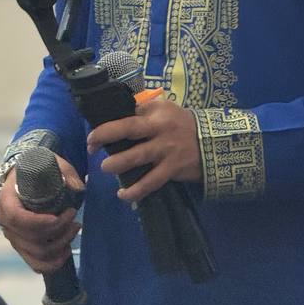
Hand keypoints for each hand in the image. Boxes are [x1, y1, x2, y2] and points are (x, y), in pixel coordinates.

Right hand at [0, 154, 83, 273]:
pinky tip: (66, 251)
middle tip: (74, 218)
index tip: (58, 217)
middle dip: (58, 232)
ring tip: (74, 229)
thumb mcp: (50, 164)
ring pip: (36, 253)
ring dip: (60, 245)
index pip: (16, 218)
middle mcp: (6, 223)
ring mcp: (13, 237)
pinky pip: (35, 263)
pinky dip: (52, 263)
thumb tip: (78, 188)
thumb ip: (66, 173)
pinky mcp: (22, 247)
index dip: (38, 222)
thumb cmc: (35, 171)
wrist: (23, 179)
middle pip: (31, 238)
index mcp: (7, 201)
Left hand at [86, 96, 202, 204]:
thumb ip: (141, 112)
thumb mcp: (164, 109)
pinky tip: (123, 194)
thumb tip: (115, 118)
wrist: (212, 141)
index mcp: (155, 113)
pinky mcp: (172, 169)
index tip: (92, 137)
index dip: (107, 127)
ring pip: (139, 157)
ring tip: (105, 169)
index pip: (127, 117)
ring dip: (119, 164)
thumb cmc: (181, 123)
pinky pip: (151, 182)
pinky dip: (137, 190)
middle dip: (107, 138)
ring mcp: (166, 150)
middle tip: (91, 147)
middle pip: (130, 131)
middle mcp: (159, 130)